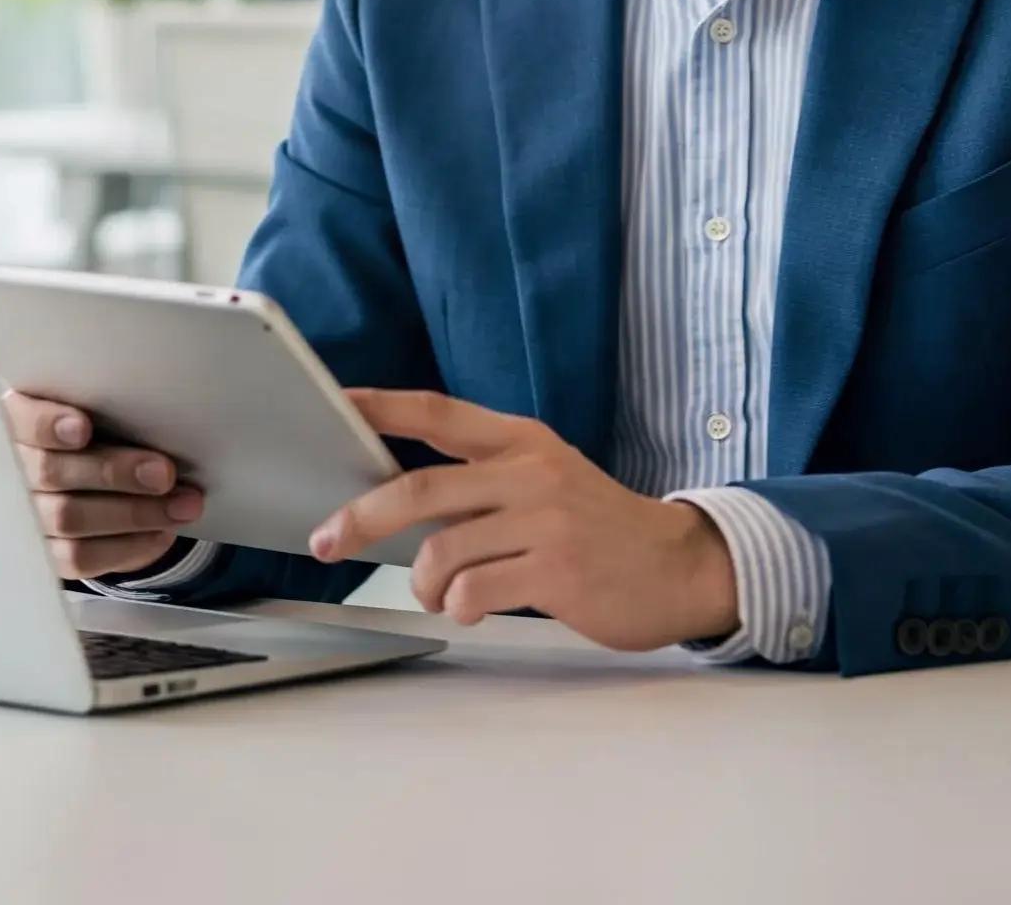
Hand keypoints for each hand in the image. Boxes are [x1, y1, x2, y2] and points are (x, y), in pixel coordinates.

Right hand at [1, 390, 206, 580]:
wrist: (87, 484)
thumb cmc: (95, 438)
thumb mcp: (97, 415)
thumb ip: (111, 414)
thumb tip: (158, 425)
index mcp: (17, 422)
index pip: (23, 422)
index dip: (49, 425)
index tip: (83, 429)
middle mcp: (13, 470)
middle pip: (51, 472)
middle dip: (111, 472)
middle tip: (163, 473)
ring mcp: (25, 516)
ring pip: (69, 519)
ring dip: (133, 513)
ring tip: (181, 505)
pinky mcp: (46, 554)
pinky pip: (81, 557)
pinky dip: (128, 545)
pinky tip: (161, 532)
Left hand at [315, 388, 738, 651]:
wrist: (682, 567)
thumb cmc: (599, 529)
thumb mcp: (545, 481)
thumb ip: (481, 484)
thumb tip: (395, 502)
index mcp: (522, 442)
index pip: (436, 413)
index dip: (380, 407)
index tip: (335, 404)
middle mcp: (531, 474)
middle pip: (420, 489)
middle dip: (361, 517)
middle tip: (328, 542)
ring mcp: (546, 523)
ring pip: (442, 550)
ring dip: (422, 582)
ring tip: (438, 593)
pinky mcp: (558, 572)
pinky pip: (475, 590)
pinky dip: (459, 604)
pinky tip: (473, 607)